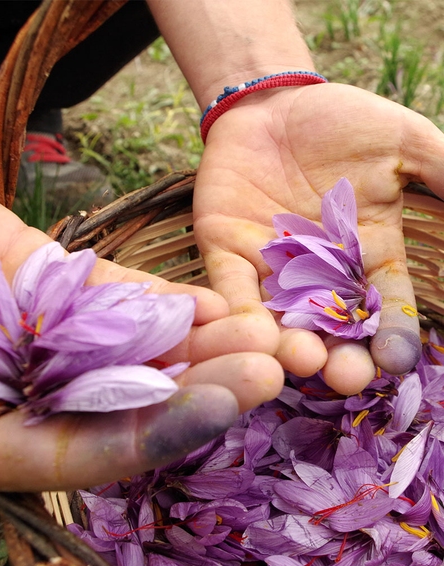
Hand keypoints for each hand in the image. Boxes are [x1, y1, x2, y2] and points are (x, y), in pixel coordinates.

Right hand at [0, 167, 284, 529]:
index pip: (88, 450)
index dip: (157, 431)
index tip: (223, 406)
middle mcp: (33, 394)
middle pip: (131, 401)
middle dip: (202, 385)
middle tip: (272, 366)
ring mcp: (49, 338)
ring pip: (136, 350)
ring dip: (200, 344)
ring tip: (263, 330)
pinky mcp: (54, 286)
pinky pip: (116, 298)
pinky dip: (161, 300)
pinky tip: (212, 299)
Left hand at [193, 83, 443, 393]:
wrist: (272, 103)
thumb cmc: (340, 121)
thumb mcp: (402, 143)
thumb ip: (442, 174)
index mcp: (366, 254)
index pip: (384, 307)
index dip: (392, 336)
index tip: (396, 361)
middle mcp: (319, 274)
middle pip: (333, 328)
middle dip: (340, 356)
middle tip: (344, 377)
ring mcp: (271, 268)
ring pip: (281, 320)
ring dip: (290, 345)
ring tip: (303, 361)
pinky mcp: (228, 255)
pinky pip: (231, 291)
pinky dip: (239, 314)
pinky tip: (251, 335)